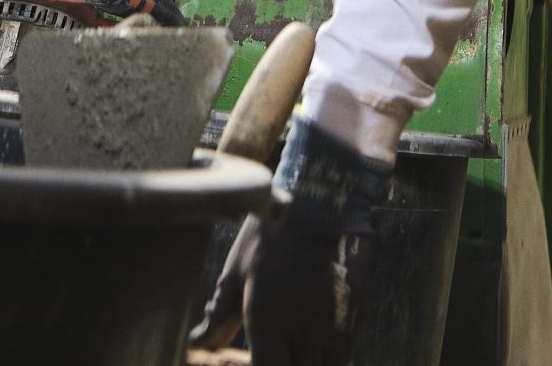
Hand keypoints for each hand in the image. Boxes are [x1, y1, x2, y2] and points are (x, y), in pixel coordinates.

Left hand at [188, 210, 364, 365]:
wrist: (318, 202)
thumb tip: (198, 344)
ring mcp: (333, 328)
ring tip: (293, 352)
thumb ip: (219, 317)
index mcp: (268, 320)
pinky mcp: (353, 321)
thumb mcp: (236, 272)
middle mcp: (304, 331)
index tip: (252, 361)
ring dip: (306, 364)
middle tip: (272, 354)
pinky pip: (342, 358)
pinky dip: (327, 359)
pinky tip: (311, 349)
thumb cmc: (269, 236)